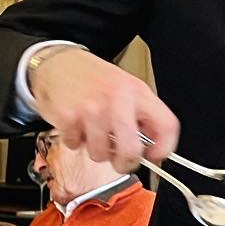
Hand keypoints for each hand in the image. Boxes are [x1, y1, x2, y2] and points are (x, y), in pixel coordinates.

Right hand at [31, 47, 179, 166]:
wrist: (57, 63)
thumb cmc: (93, 77)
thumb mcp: (127, 88)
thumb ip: (142, 115)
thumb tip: (153, 148)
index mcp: (138, 92)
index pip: (166, 126)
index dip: (164, 149)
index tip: (154, 156)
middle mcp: (118, 100)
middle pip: (131, 151)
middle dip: (125, 162)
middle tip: (119, 159)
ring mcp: (92, 110)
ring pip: (101, 155)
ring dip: (96, 149)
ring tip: (92, 131)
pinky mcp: (69, 118)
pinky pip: (76, 146)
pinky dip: (74, 140)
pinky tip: (77, 124)